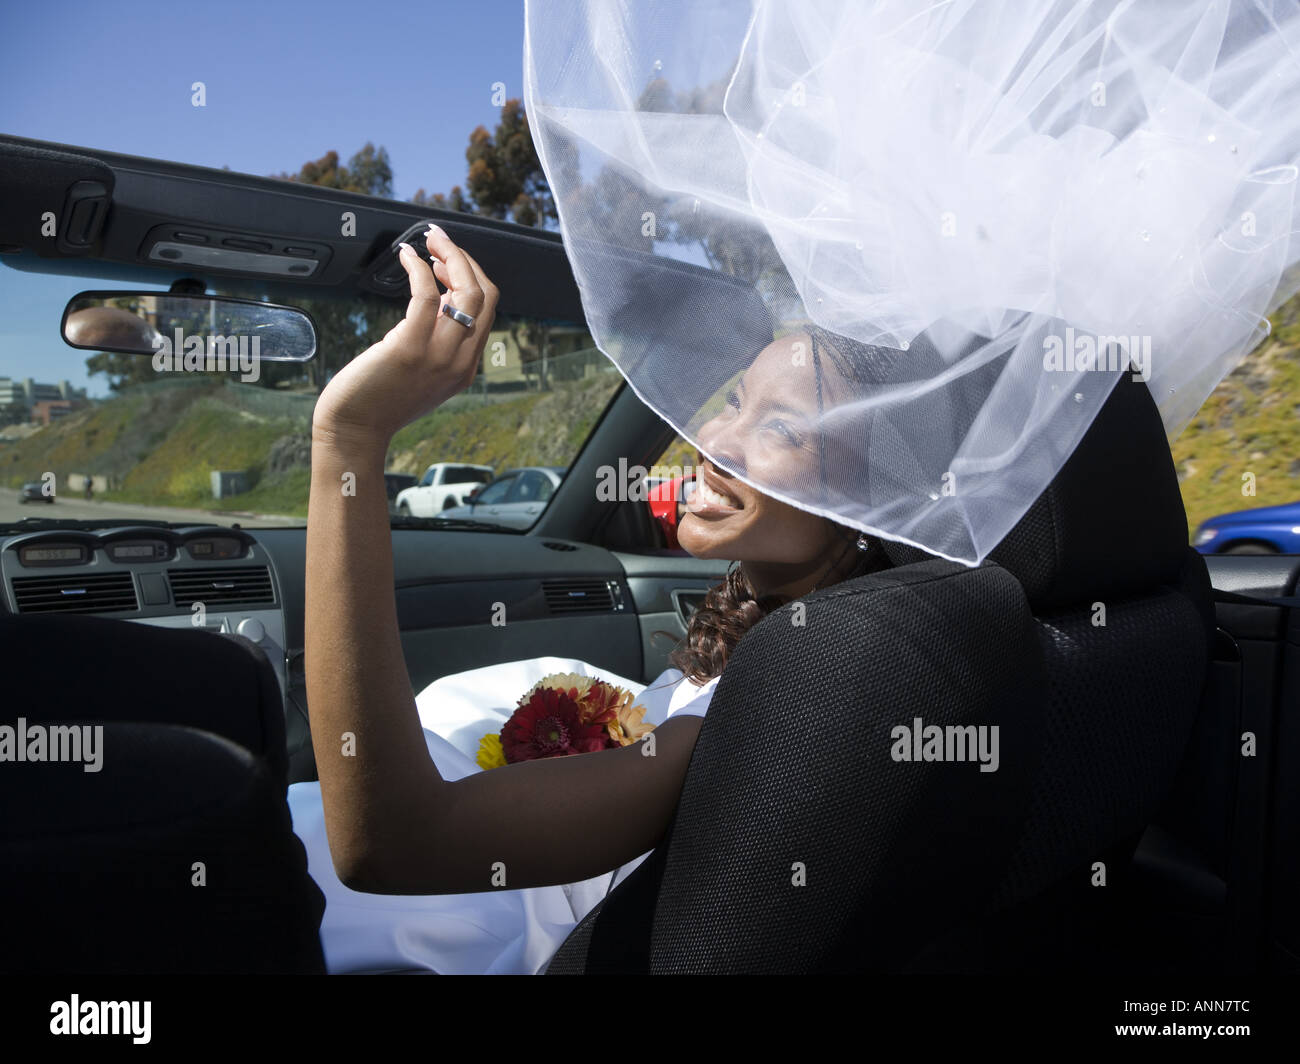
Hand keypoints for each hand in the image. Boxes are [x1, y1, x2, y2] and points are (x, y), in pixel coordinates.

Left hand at [313, 224, 498, 445]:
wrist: (356, 430)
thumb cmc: (379, 401)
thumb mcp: (422, 373)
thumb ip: (437, 343)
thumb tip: (438, 301)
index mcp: (466, 368)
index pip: (488, 309)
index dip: (472, 276)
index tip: (448, 261)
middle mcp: (460, 362)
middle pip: (484, 295)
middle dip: (465, 259)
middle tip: (440, 241)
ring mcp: (439, 356)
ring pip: (465, 291)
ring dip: (449, 256)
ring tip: (428, 243)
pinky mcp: (410, 347)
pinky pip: (426, 295)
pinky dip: (418, 269)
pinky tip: (406, 258)